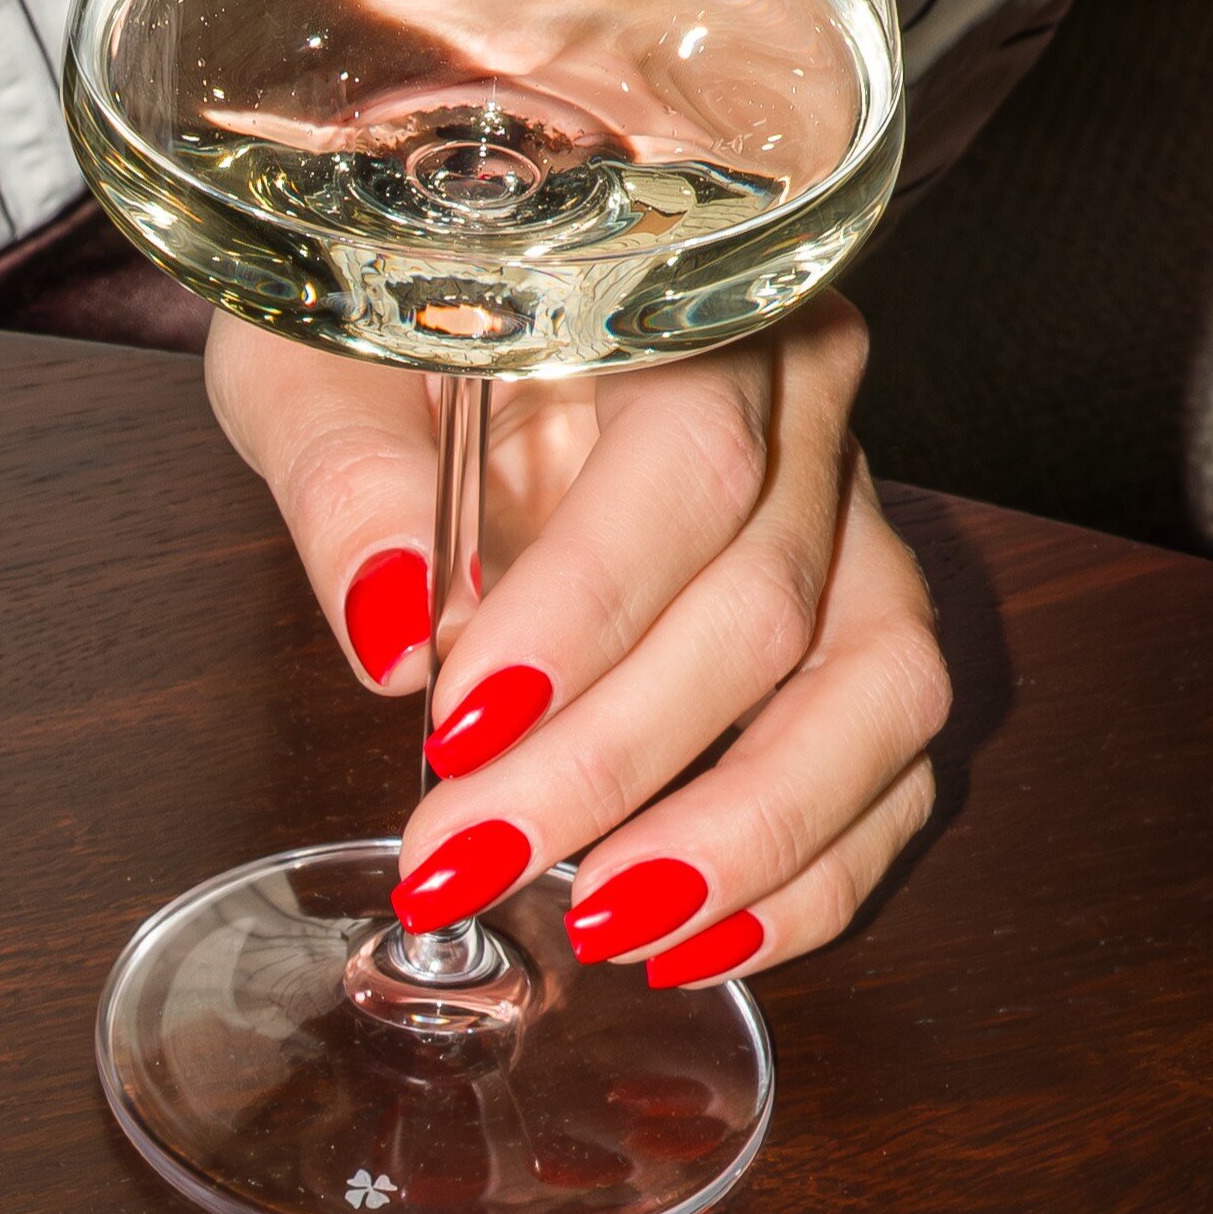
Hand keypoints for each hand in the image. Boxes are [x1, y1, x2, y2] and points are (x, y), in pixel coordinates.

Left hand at [201, 295, 947, 980]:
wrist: (462, 272)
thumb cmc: (384, 316)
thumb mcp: (315, 358)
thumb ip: (347, 477)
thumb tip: (393, 629)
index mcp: (688, 300)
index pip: (687, 467)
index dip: (584, 616)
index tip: (455, 729)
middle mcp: (807, 398)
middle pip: (769, 607)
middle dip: (609, 768)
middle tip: (461, 861)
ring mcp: (854, 514)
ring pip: (877, 694)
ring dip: (744, 839)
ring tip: (599, 925)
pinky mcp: (861, 617)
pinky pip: (896, 759)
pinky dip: (818, 872)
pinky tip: (698, 941)